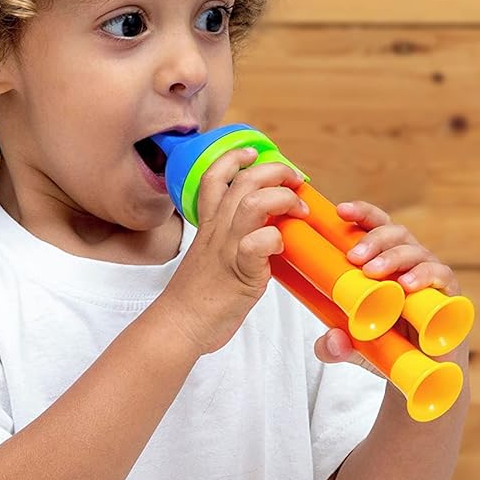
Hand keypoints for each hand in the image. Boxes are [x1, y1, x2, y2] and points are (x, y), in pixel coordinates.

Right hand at [155, 147, 308, 355]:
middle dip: (276, 171)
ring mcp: (227, 249)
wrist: (180, 325)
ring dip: (282, 199)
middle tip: (295, 179)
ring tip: (299, 210)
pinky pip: (258, 244)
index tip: (255, 153)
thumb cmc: (196, 297)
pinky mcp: (239, 273)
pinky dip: (276, 238)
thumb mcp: (210, 257)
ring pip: (253, 203)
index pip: (215, 176)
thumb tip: (260, 234)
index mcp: (209, 225)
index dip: (235, 158)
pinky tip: (282, 246)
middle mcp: (217, 231)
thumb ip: (230, 240)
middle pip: (244, 181)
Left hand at [313, 199, 463, 369]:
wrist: (424, 375)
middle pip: (396, 233)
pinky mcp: (449, 295)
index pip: (376, 227)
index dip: (362, 214)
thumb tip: (331, 342)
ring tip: (373, 271)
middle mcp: (409, 263)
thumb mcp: (352, 349)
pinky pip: (442, 276)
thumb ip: (333, 347)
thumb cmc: (389, 348)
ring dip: (394, 257)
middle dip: (374, 239)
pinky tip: (406, 284)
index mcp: (385, 262)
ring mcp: (431, 277)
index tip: (342, 211)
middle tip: (354, 257)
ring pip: (416, 252)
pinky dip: (424, 276)